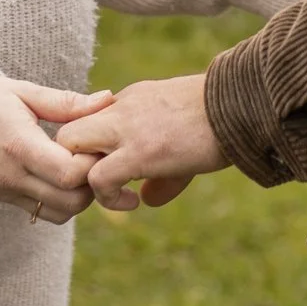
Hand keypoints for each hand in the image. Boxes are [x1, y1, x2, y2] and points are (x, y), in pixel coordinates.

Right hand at [0, 77, 113, 223]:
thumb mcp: (24, 93)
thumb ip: (66, 102)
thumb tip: (107, 99)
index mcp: (19, 146)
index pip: (67, 173)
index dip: (91, 163)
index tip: (96, 144)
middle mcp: (12, 176)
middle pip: (70, 202)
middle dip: (92, 184)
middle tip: (95, 159)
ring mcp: (7, 192)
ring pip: (60, 214)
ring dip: (78, 197)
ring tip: (79, 168)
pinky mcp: (5, 199)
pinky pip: (42, 214)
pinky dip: (61, 202)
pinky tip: (62, 177)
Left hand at [54, 74, 224, 210]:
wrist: (241, 104)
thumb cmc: (218, 121)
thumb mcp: (179, 137)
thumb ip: (158, 168)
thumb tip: (147, 199)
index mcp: (128, 101)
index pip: (84, 123)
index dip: (88, 153)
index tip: (109, 171)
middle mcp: (120, 109)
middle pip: (65, 129)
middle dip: (71, 162)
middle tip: (98, 185)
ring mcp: (127, 128)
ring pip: (70, 148)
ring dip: (84, 181)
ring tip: (115, 196)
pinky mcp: (141, 151)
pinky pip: (99, 177)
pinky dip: (107, 197)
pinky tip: (132, 204)